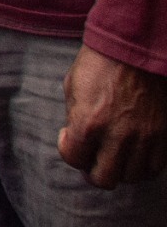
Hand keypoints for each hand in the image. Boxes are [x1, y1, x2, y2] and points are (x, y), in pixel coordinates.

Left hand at [59, 46, 166, 187]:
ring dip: (120, 169)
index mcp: (88, 122)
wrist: (135, 47)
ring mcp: (145, 137)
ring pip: (133, 176)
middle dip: (93, 171)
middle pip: (104, 178)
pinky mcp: (164, 134)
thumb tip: (76, 140)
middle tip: (92, 158)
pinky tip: (134, 153)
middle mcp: (118, 135)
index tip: (70, 137)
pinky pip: (155, 166)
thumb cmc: (99, 64)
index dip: (68, 150)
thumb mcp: (73, 88)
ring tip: (115, 155)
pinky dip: (143, 165)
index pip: (73, 159)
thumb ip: (74, 119)